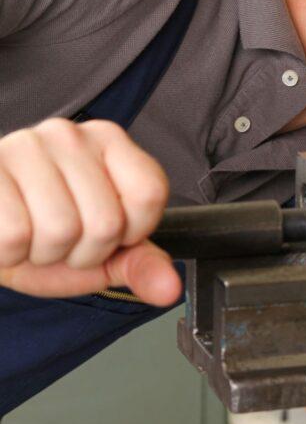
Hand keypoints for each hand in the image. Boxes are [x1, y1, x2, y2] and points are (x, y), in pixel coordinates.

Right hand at [0, 118, 179, 305]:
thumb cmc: (43, 237)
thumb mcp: (101, 255)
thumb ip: (141, 266)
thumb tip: (171, 289)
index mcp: (110, 142)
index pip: (149, 194)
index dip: (131, 232)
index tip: (108, 232)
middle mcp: (71, 135)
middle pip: (106, 222)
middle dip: (82, 253)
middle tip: (60, 240)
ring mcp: (25, 146)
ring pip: (60, 230)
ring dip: (44, 254)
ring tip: (32, 236)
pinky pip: (14, 235)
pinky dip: (10, 253)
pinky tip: (7, 236)